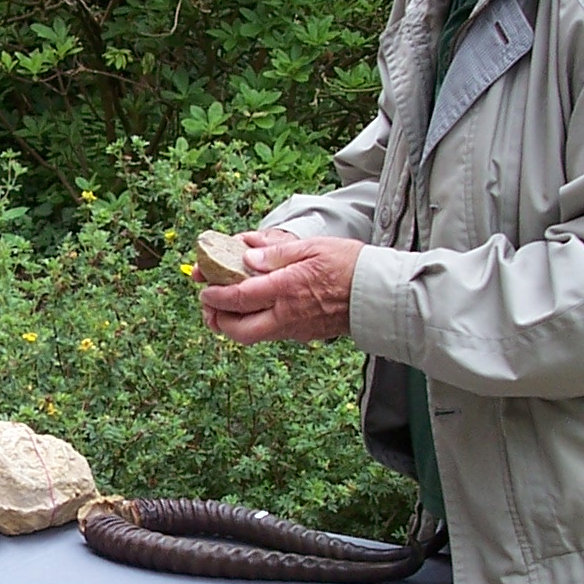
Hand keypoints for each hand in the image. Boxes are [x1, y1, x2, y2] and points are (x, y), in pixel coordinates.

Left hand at [197, 231, 362, 343]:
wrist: (379, 294)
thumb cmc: (349, 265)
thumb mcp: (312, 248)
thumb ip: (277, 254)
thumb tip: (247, 258)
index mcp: (285, 290)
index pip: (238, 298)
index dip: (215, 295)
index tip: (204, 289)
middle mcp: (286, 315)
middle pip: (239, 330)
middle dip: (218, 320)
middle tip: (209, 306)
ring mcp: (295, 329)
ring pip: (253, 336)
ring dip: (234, 325)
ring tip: (225, 308)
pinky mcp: (304, 334)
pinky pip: (271, 333)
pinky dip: (255, 324)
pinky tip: (255, 309)